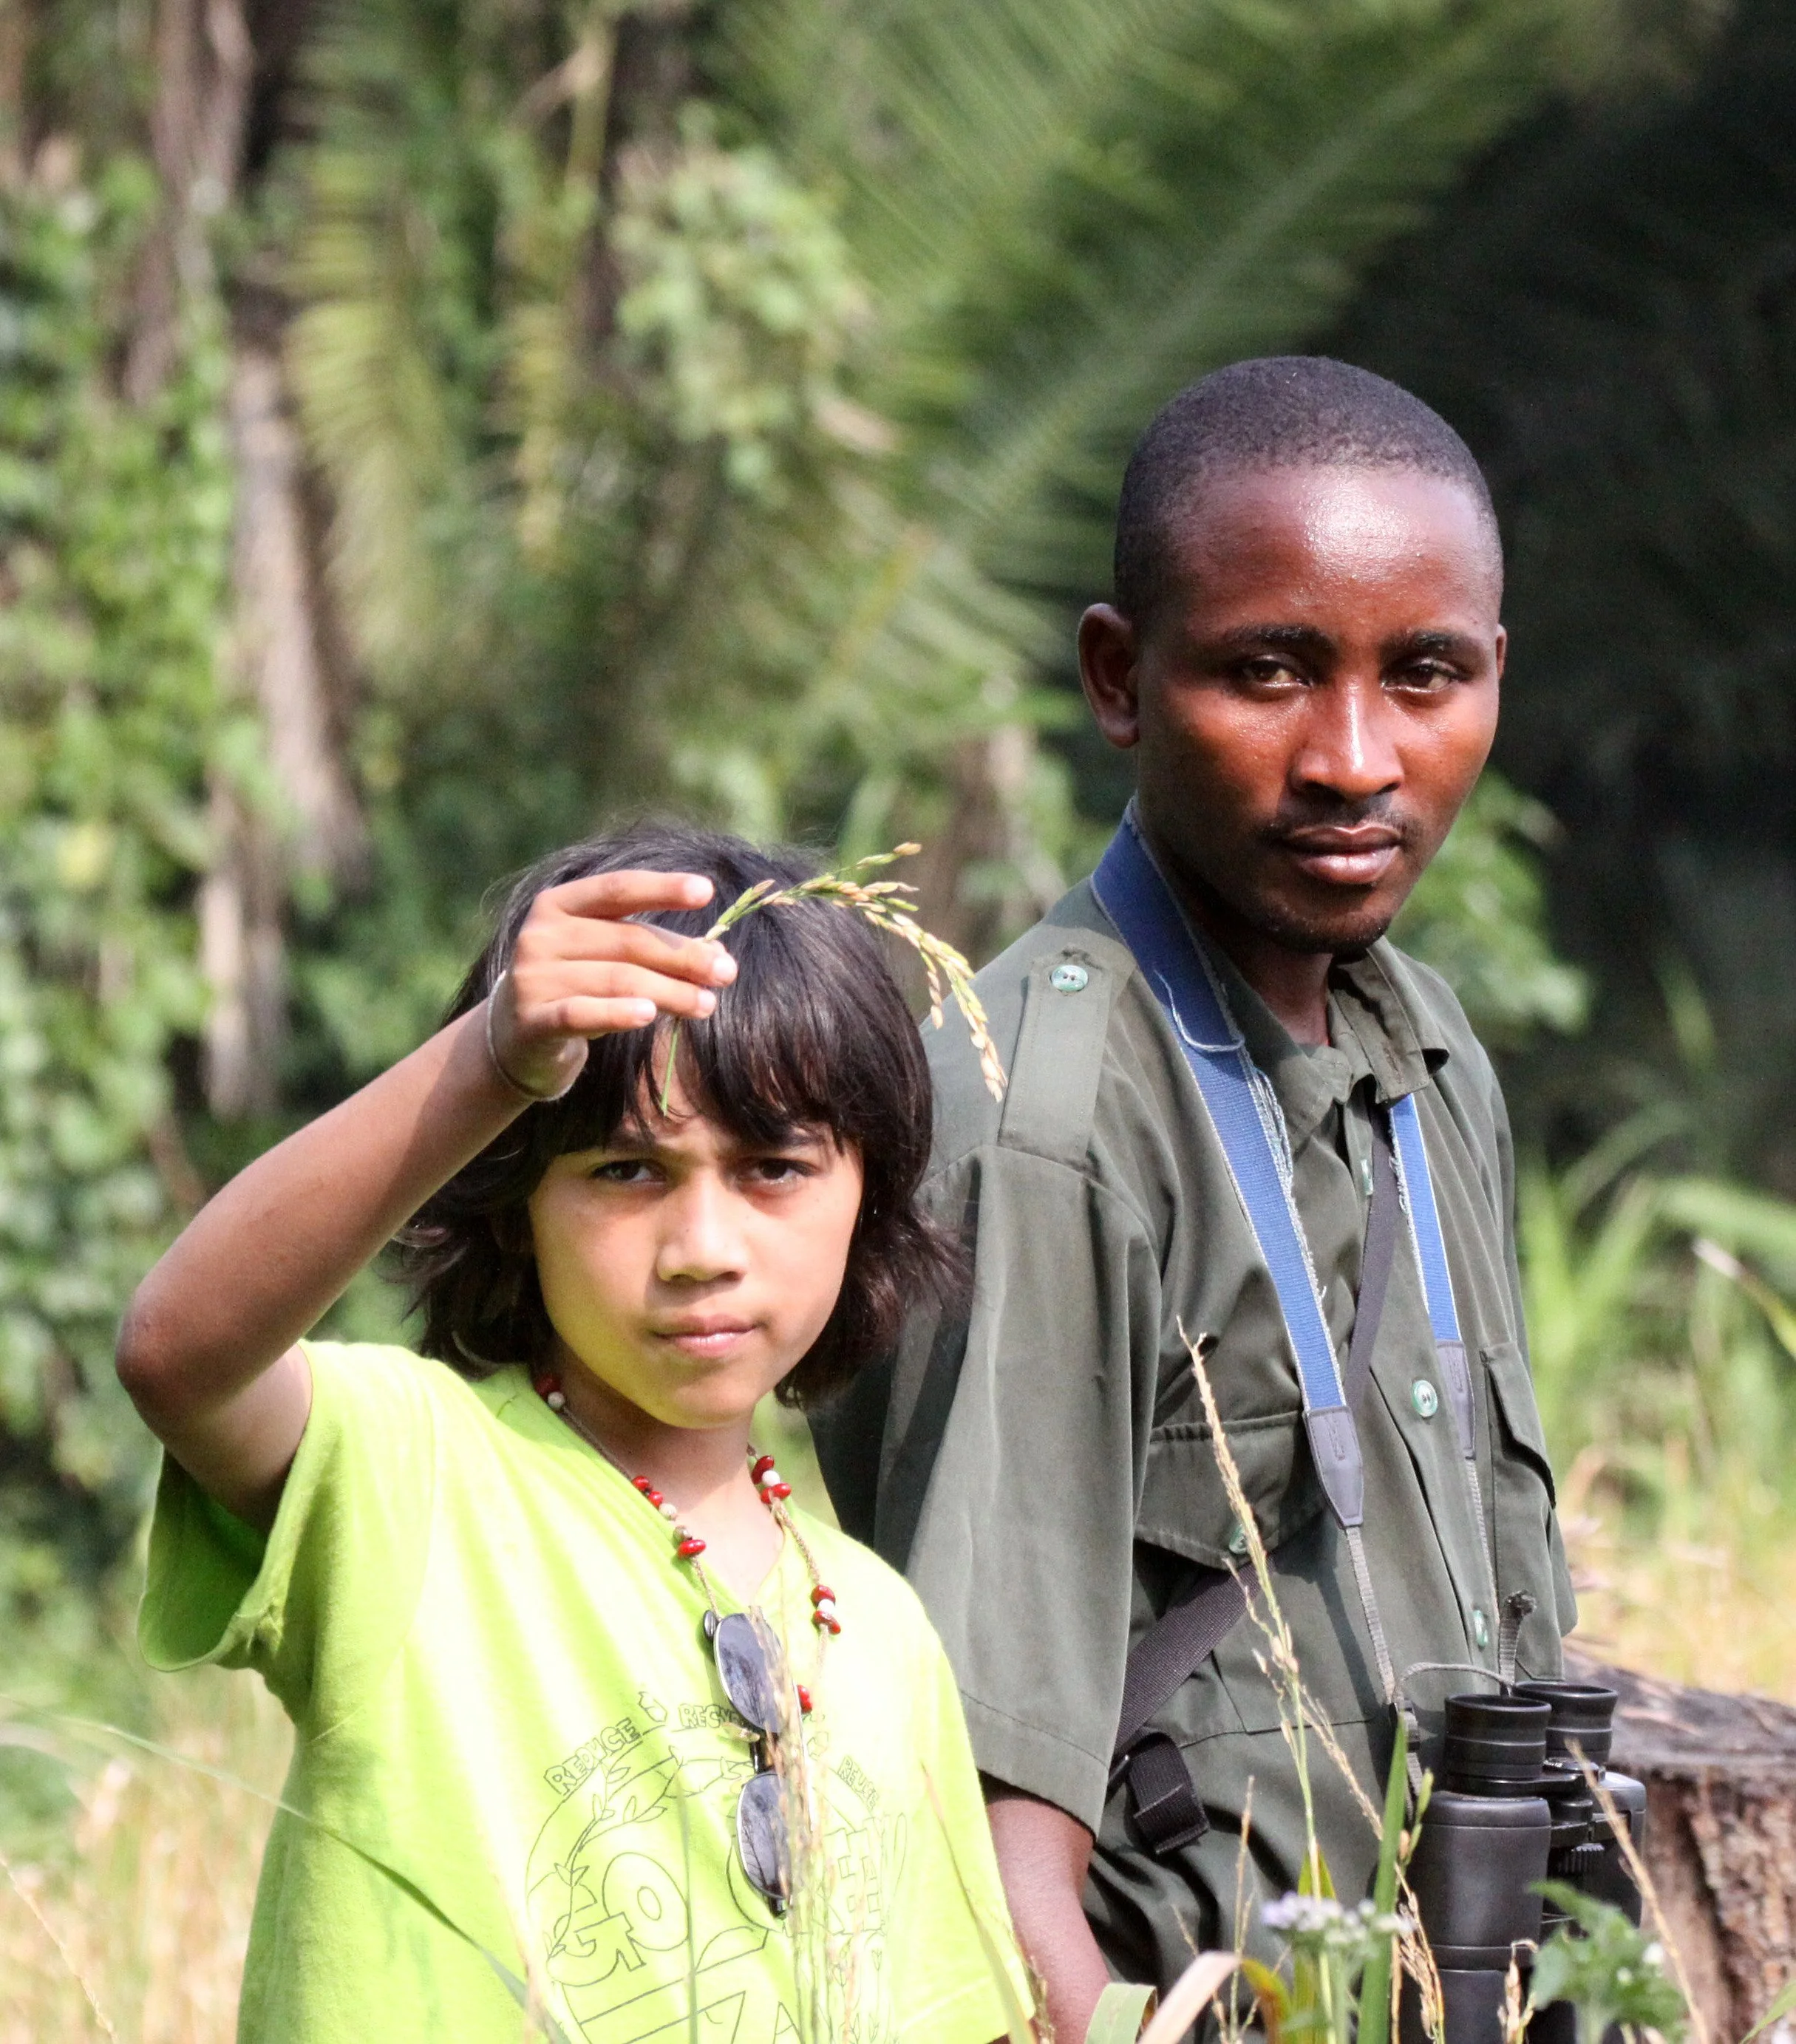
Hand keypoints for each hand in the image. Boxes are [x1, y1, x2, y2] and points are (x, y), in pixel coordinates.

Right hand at [486, 870, 737, 1098]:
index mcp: (559, 905)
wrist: (517, 1039)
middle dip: (683, 957)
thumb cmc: (578, 985)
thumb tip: (717, 952)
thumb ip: (653, 947)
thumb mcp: (609, 958)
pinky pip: (580, 1014)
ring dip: (669, 993)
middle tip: (726, 973)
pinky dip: (617, 1013)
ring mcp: (533, 977)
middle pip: (627, 941)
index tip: (707, 891)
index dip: (662, 888)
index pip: (617, 889)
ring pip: (616, 979)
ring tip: (707, 1005)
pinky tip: (649, 1015)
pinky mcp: (531, 1021)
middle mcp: (541, 935)